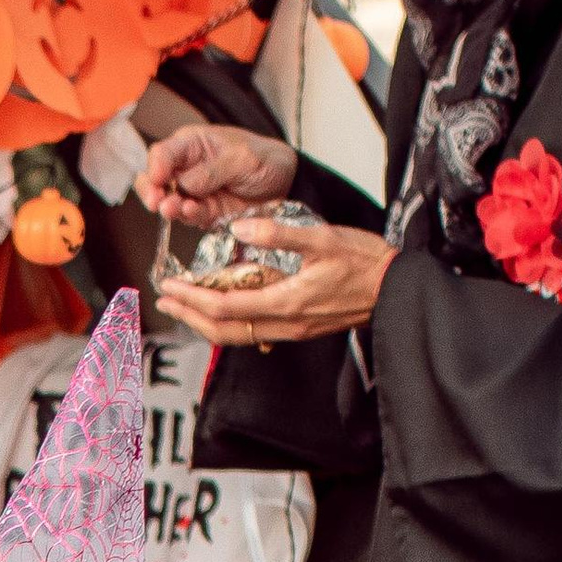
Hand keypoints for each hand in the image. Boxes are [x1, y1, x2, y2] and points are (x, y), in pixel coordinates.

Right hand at [137, 125, 297, 225]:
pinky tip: (191, 212)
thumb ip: (212, 170)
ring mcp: (192, 193)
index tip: (159, 180)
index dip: (155, 167)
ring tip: (173, 208)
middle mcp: (186, 169)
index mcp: (192, 145)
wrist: (286, 184)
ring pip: (166, 201)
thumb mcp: (242, 158)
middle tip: (157, 201)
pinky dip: (187, 217)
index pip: (162, 153)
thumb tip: (185, 184)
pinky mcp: (202, 213)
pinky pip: (187, 217)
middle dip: (151, 191)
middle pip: (154, 180)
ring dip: (168, 207)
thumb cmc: (264, 159)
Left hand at [154, 214, 394, 348]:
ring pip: (235, 336)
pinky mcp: (296, 329)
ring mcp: (289, 331)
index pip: (225, 307)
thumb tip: (239, 225)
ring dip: (204, 321)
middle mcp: (283, 325)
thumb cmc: (365, 262)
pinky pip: (252, 332)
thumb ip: (278, 233)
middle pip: (222, 330)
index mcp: (285, 302)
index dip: (193, 298)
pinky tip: (219, 307)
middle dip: (189, 316)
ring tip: (183, 305)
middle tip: (164, 301)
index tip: (170, 287)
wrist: (396, 289)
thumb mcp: (322, 237)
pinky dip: (227, 322)